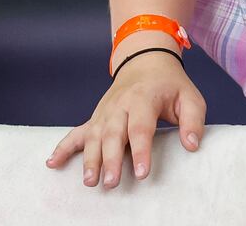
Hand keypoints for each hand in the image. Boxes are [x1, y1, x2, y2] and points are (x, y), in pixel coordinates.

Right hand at [45, 51, 205, 187]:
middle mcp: (120, 105)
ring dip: (89, 159)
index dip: (141, 151)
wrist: (145, 61)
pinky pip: (76, 132)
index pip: (141, 128)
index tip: (142, 173)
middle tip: (111, 183)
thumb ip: (193, 121)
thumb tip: (192, 145)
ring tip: (89, 181)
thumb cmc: (170, 84)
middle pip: (113, 134)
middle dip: (111, 159)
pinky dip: (63, 147)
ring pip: (93, 136)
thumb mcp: (190, 97)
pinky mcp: (95, 118)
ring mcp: (104, 112)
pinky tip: (52, 163)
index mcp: (143, 98)